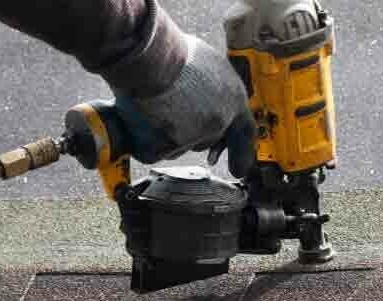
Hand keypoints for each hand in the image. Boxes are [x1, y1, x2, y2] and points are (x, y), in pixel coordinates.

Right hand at [111, 35, 251, 163]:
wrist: (150, 58)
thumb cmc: (172, 51)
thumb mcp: (206, 59)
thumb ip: (212, 81)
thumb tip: (205, 88)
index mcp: (232, 97)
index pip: (244, 132)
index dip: (241, 152)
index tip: (238, 168)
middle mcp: (218, 121)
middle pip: (204, 140)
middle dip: (189, 131)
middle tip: (169, 111)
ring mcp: (194, 136)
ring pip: (177, 146)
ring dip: (163, 133)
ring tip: (150, 103)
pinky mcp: (169, 146)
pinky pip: (153, 151)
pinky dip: (142, 139)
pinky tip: (138, 118)